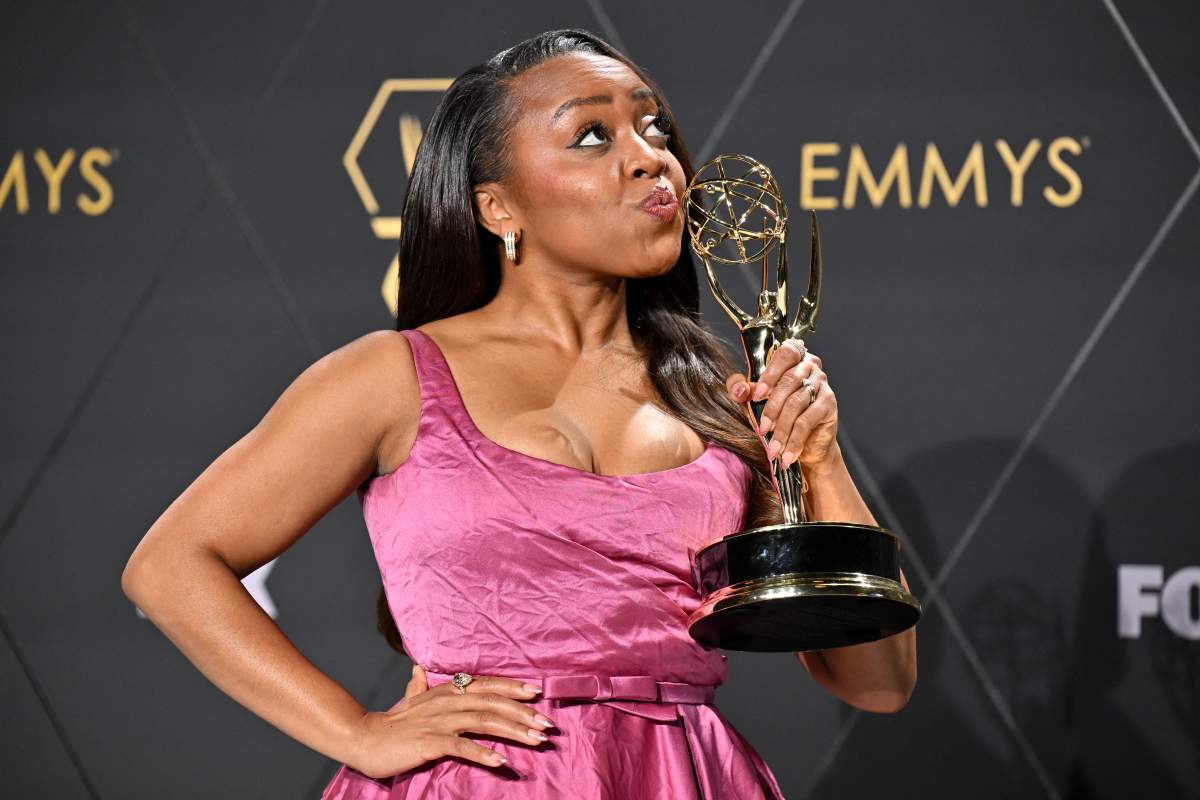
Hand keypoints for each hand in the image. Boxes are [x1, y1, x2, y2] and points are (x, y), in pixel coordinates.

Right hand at [347, 664, 554, 779]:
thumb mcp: (409, 702)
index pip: (485, 685)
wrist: (363, 739)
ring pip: (483, 721)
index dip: (512, 687)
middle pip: (491, 703)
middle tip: (547, 724)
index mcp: (445, 691)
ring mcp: (438, 721)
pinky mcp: (429, 742)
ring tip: (536, 740)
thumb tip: (419, 669)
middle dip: (522, 712)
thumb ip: (419, 687)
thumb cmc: (391, 724)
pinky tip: (500, 760)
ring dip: (512, 730)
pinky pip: (460, 746)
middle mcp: (446, 701)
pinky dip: (482, 753)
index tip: (537, 692)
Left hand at [725, 340, 838, 470]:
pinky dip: (794, 440)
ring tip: (773, 449)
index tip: (756, 396)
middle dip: (772, 408)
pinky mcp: (829, 404)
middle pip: (789, 381)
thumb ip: (742, 390)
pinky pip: (807, 421)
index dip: (770, 374)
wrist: (806, 445)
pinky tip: (787, 455)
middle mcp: (810, 366)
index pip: (785, 354)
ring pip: (797, 403)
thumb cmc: (778, 416)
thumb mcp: (755, 402)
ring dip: (781, 429)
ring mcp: (822, 384)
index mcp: (792, 358)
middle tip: (761, 429)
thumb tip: (740, 390)